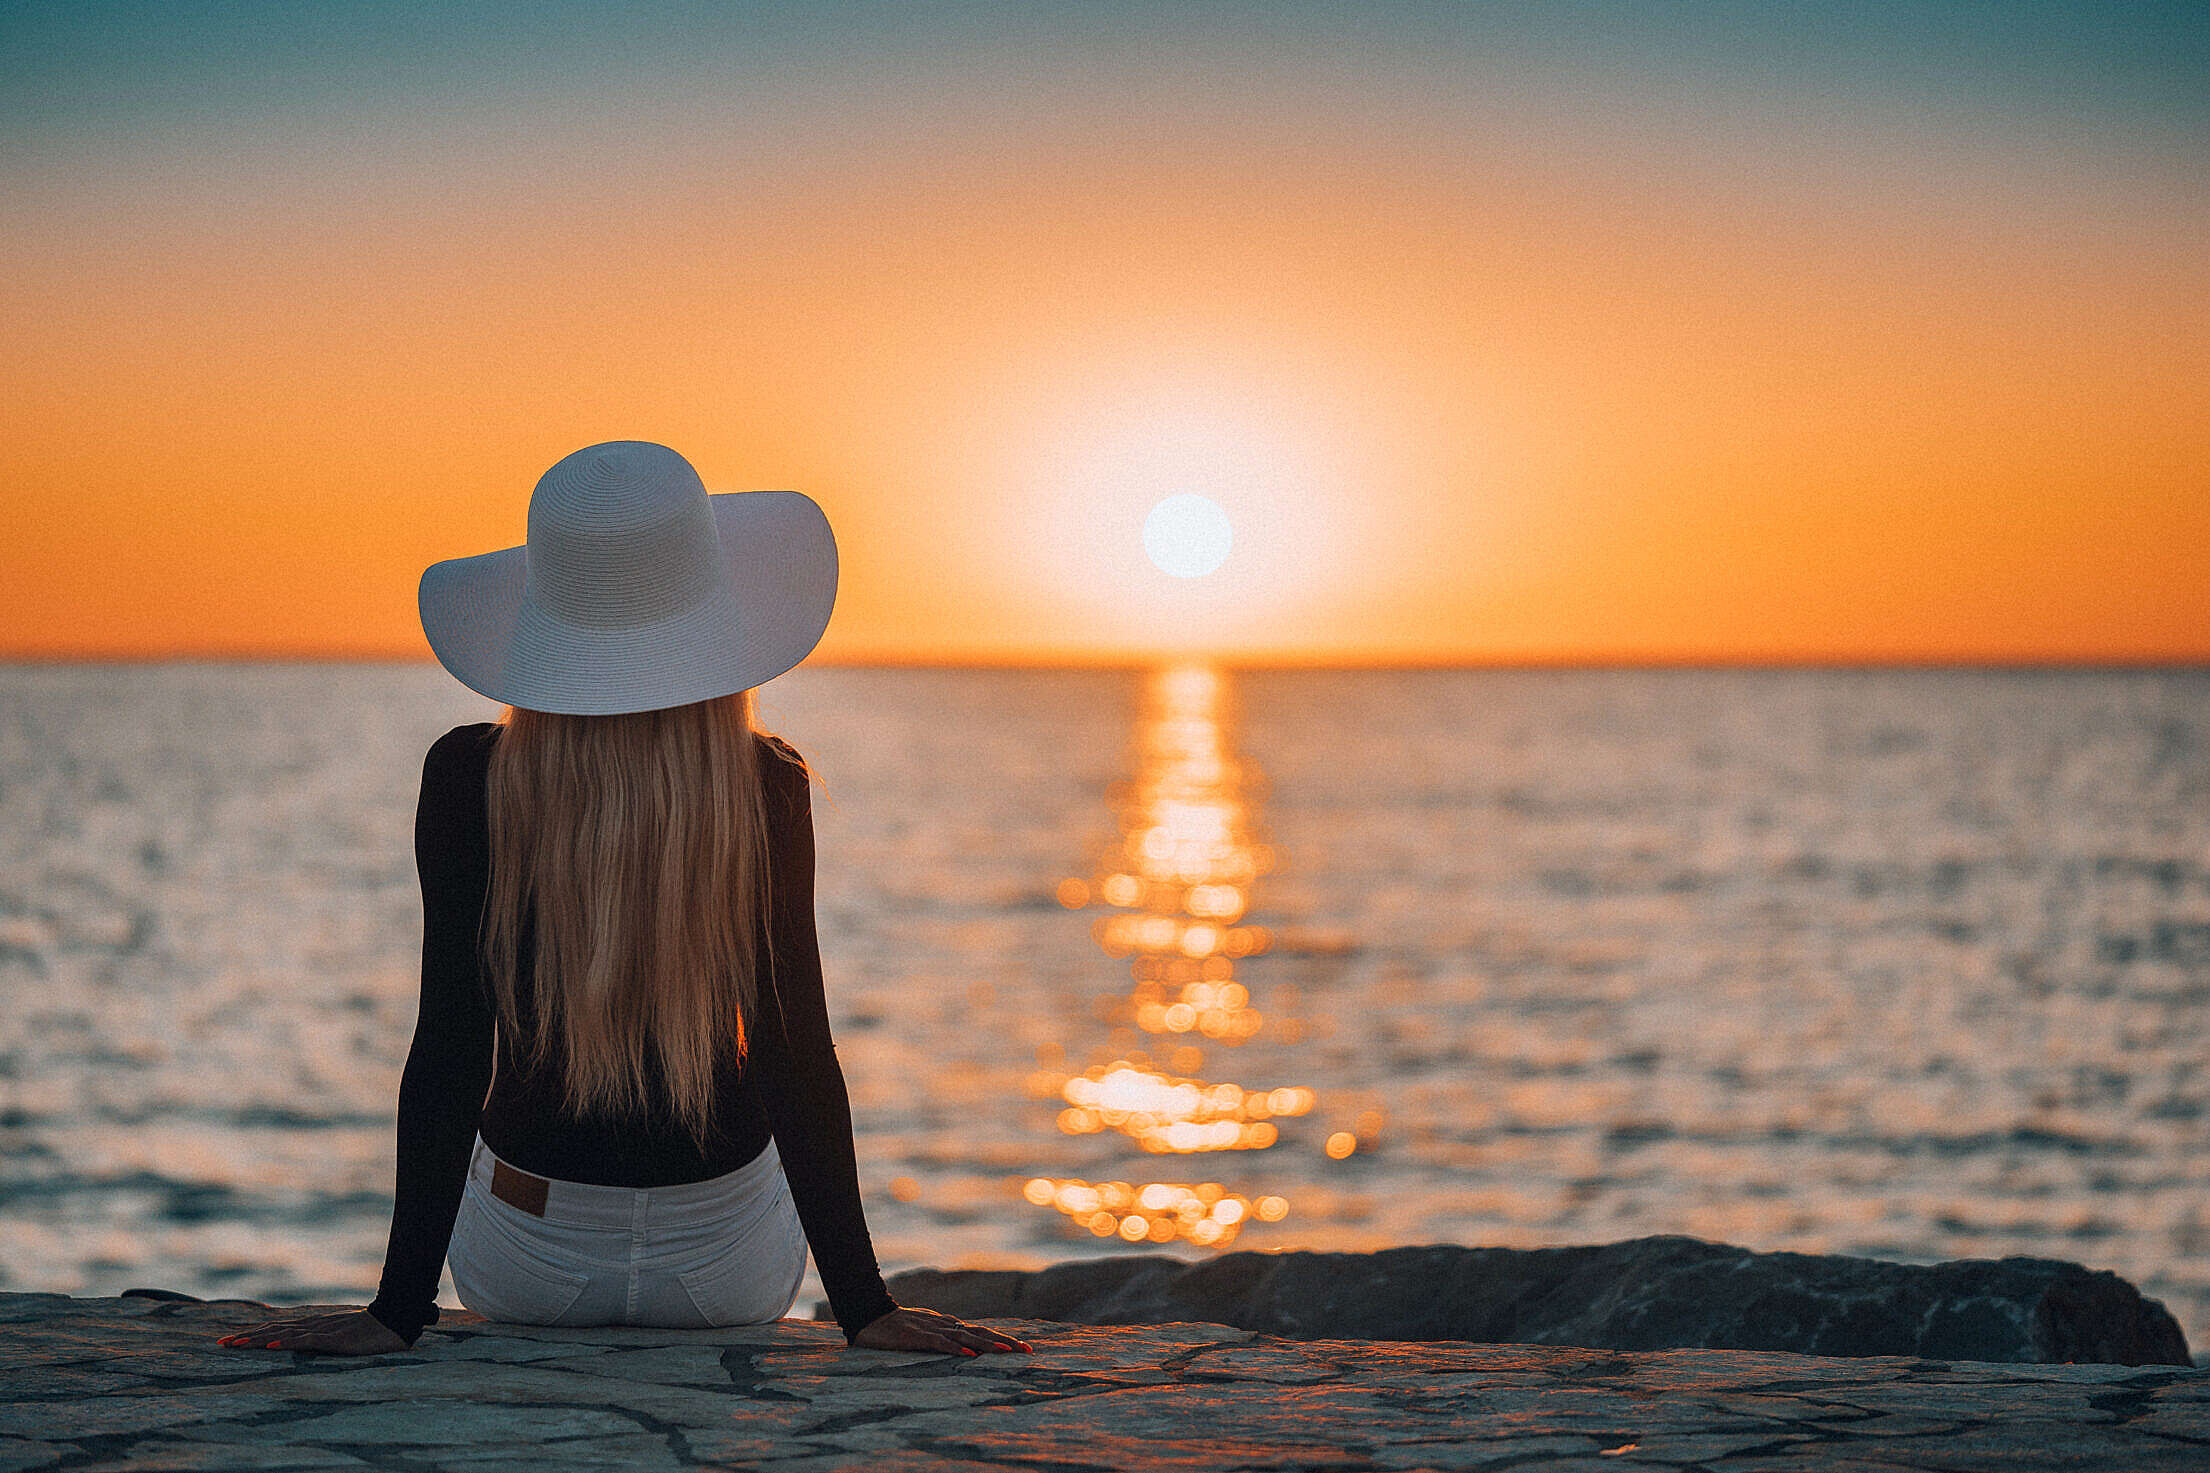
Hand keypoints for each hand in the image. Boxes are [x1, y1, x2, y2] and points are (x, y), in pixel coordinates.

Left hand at [216, 1309, 410, 1355]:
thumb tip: (305, 1345)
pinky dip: (286, 1343)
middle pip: (272, 1331)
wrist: (395, 1322)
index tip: (229, 1341)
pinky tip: (271, 1347)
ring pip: (283, 1335)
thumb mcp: (341, 1337)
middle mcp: (312, 1326)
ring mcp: (322, 1331)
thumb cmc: (370, 1331)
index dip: (251, 1335)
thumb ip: (323, 1339)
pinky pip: (306, 1341)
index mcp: (312, 1326)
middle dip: (245, 1337)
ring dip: (257, 1340)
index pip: (275, 1330)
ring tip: (236, 1344)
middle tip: (220, 1343)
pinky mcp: (333, 1340)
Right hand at [851, 1306, 1031, 1357]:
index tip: (1023, 1348)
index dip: (1002, 1338)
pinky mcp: (917, 1337)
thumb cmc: (896, 1327)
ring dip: (988, 1345)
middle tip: (1028, 1350)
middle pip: (981, 1332)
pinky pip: (941, 1344)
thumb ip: (943, 1337)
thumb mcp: (925, 1332)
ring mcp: (932, 1329)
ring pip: (966, 1337)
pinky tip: (971, 1356)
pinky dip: (957, 1350)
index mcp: (948, 1325)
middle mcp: (945, 1325)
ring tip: (1008, 1351)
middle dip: (1005, 1341)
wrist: (870, 1317)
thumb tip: (963, 1347)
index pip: (981, 1331)